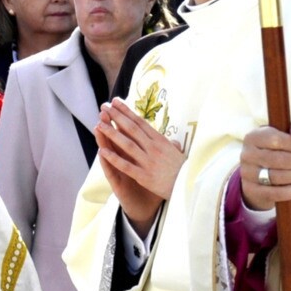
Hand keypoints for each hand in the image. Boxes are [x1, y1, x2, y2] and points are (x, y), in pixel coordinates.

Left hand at [94, 98, 184, 234]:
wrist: (191, 188)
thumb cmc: (186, 172)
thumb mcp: (179, 155)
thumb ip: (172, 147)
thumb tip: (173, 142)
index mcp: (161, 141)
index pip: (140, 122)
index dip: (126, 111)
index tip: (115, 102)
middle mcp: (154, 148)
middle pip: (132, 129)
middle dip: (116, 116)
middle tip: (104, 106)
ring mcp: (148, 162)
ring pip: (126, 144)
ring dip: (111, 133)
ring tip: (99, 124)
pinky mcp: (144, 176)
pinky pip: (126, 165)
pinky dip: (114, 158)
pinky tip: (102, 151)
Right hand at [239, 122, 290, 210]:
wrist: (256, 174)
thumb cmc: (273, 150)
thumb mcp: (283, 135)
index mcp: (253, 137)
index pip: (275, 139)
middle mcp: (247, 155)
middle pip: (278, 159)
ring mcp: (247, 174)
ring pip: (277, 177)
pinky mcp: (251, 190)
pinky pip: (275, 193)